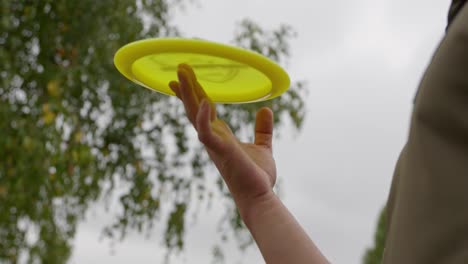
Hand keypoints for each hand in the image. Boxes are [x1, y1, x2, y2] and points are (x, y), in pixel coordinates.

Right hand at [168, 64, 276, 215]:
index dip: (195, 93)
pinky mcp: (221, 150)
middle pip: (195, 108)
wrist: (259, 196)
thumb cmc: (257, 176)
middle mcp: (213, 138)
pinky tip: (205, 101)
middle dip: (187, 88)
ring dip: (188, 94)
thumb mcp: (263, 147)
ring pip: (196, 115)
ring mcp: (215, 144)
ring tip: (182, 74)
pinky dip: (204, 117)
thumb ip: (263, 129)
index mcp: (221, 136)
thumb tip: (266, 109)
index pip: (204, 110)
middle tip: (179, 67)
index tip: (186, 78)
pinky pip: (207, 132)